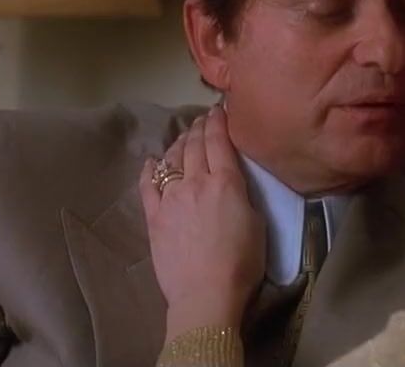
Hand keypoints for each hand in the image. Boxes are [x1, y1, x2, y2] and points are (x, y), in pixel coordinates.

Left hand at [139, 107, 265, 342]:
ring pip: (172, 160)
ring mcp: (171, 199)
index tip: (218, 110)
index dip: (217, 121)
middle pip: (194, 146)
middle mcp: (195, 182)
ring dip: (178, 144)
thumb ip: (242, 195)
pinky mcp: (153, 217)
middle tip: (201, 119)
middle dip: (198, 128)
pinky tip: (152, 162)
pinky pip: (147, 186)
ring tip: (183, 137)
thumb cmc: (241, 264)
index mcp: (226, 183)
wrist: (205, 295)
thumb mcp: (257, 223)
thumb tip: (231, 182)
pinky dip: (150, 170)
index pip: (219, 141)